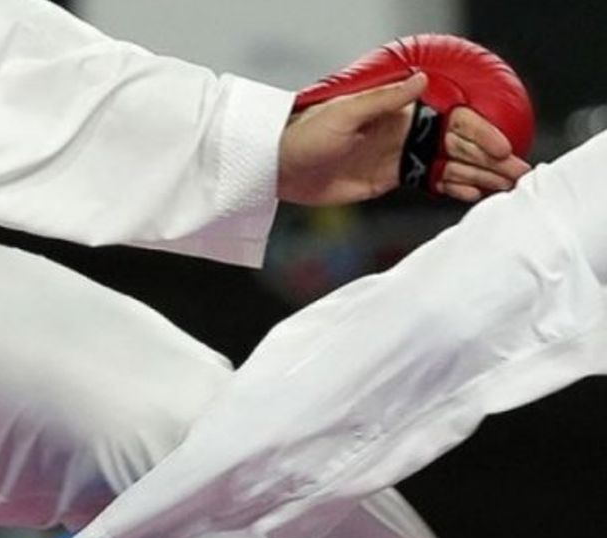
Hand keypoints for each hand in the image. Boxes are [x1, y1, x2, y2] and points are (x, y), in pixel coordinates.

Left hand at [277, 73, 530, 205]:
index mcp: (400, 112)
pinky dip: (455, 188)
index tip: (501, 148)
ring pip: (450, 165)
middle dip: (491, 158)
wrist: (282, 166)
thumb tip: (420, 80)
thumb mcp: (345, 113)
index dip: (479, 134)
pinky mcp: (390, 178)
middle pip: (458, 145)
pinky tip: (477, 194)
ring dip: (480, 175)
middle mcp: (406, 132)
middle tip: (519, 174)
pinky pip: (431, 182)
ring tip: (508, 188)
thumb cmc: (306, 134)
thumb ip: (385, 100)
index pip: (451, 121)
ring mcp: (400, 156)